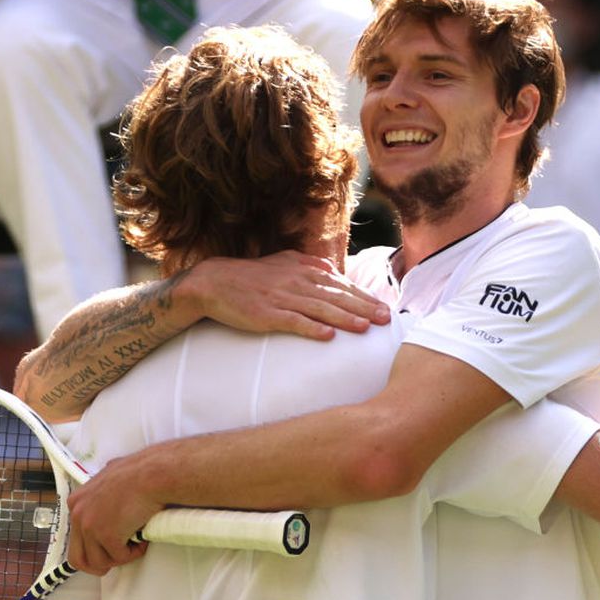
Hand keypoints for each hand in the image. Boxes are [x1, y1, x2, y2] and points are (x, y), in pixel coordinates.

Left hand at [66, 454, 155, 574]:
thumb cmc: (138, 472)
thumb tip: (109, 495)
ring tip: (133, 544)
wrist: (151, 474)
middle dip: (96, 564)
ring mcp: (90, 526)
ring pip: (98, 561)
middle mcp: (78, 515)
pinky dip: (133, 553)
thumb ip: (102, 491)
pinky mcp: (107, 536)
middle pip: (77, 558)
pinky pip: (120, 557)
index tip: (104, 548)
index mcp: (76, 501)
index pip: (74, 537)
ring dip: (118, 557)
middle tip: (113, 560)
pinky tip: (142, 540)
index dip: (92, 547)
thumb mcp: (110, 476)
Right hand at [187, 251, 389, 340]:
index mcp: (302, 269)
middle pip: (336, 295)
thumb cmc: (252, 277)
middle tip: (385, 319)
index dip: (364, 296)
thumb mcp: (283, 264)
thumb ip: (310, 267)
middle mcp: (296, 281)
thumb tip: (335, 273)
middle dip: (363, 307)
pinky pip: (293, 321)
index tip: (384, 307)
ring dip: (345, 317)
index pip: (340, 284)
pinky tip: (328, 336)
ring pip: (320, 308)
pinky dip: (311, 328)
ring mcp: (281, 297)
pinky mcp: (267, 314)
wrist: (214, 283)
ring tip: (365, 328)